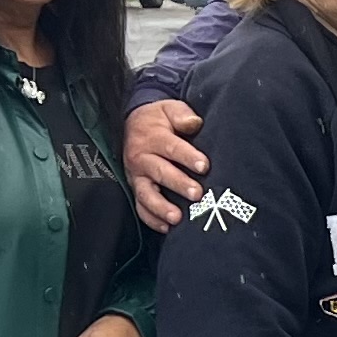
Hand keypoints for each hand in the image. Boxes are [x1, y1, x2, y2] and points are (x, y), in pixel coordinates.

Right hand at [125, 98, 206, 232]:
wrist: (132, 123)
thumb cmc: (159, 119)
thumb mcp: (169, 109)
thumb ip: (182, 115)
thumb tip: (195, 122)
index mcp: (154, 137)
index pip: (172, 148)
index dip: (188, 157)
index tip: (204, 166)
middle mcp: (143, 158)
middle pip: (161, 172)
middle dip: (179, 184)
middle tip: (197, 194)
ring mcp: (137, 175)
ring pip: (147, 194)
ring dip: (161, 207)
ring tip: (177, 218)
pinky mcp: (135, 188)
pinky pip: (140, 206)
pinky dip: (151, 219)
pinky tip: (165, 228)